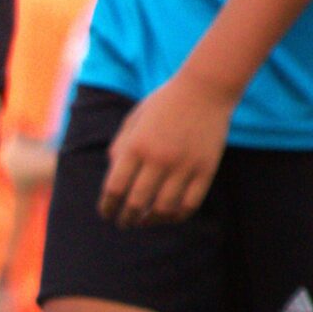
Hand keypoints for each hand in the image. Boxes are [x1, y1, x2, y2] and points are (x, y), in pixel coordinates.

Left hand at [100, 72, 233, 227]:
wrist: (205, 88)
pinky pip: (190, 204)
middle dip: (126, 218)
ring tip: (145, 221)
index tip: (107, 214)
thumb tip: (113, 181)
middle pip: (136, 203)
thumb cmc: (164, 103)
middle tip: (123, 223)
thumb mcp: (134, 119)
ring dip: (150, 221)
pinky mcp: (206, 170)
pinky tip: (168, 215)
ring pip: (163, 209)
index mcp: (136, 145)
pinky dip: (176, 216)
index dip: (108, 206)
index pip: (115, 188)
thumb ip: (120, 148)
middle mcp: (158, 158)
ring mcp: (184, 165)